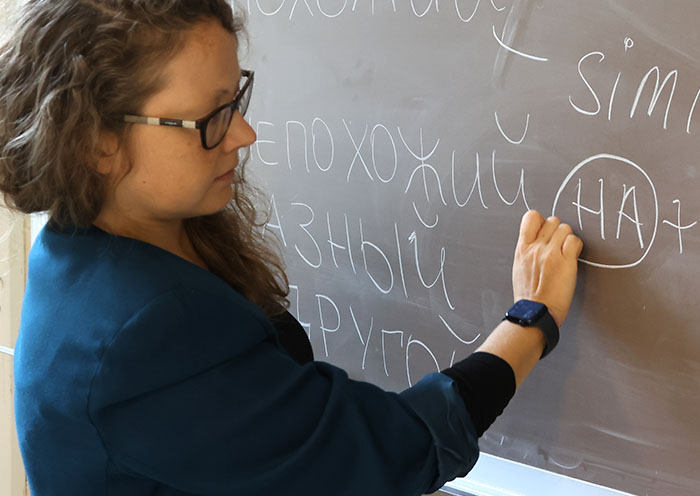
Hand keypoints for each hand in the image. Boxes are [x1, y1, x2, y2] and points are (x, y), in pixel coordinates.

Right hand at [512, 210, 582, 327]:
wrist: (535, 312)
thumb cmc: (528, 295)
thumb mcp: (519, 267)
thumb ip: (527, 251)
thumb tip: (538, 240)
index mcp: (522, 249)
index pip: (531, 216)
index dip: (541, 220)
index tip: (545, 230)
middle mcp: (535, 248)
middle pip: (552, 220)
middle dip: (557, 230)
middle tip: (558, 244)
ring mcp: (551, 254)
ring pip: (565, 228)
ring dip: (568, 238)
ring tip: (566, 252)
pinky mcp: (566, 262)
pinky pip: (575, 241)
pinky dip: (576, 247)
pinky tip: (572, 257)